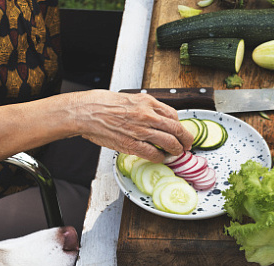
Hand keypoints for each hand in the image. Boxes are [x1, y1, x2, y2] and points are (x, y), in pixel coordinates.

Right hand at [71, 90, 194, 161]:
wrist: (86, 112)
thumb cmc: (102, 104)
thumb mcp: (129, 98)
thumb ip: (144, 107)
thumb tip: (155, 117)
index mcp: (147, 102)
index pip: (173, 115)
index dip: (179, 125)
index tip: (180, 131)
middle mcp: (147, 115)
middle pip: (176, 129)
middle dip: (185, 139)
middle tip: (187, 145)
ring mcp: (140, 130)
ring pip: (169, 142)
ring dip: (176, 150)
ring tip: (176, 153)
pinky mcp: (132, 144)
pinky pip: (153, 153)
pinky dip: (160, 157)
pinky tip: (160, 158)